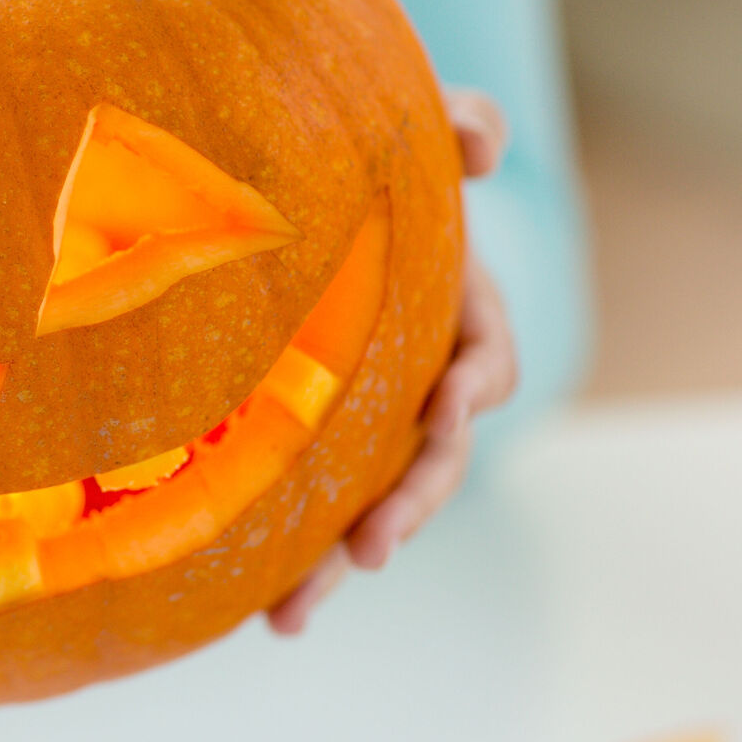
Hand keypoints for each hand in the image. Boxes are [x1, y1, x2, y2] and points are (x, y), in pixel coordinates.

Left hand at [266, 88, 520, 634]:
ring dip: (334, 561)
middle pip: (431, 460)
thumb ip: (457, 124)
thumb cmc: (370, 160)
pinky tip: (254, 610)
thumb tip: (485, 140)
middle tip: (373, 548)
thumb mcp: (414, 131)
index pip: (487, 362)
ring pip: (366, 503)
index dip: (475, 384)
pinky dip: (286, 557)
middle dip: (408, 506)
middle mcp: (420, 381)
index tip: (450, 401)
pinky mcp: (311, 444)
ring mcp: (365, 421)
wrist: (297, 186)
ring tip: (291, 618)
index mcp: (458, 315)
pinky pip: (307, 506)